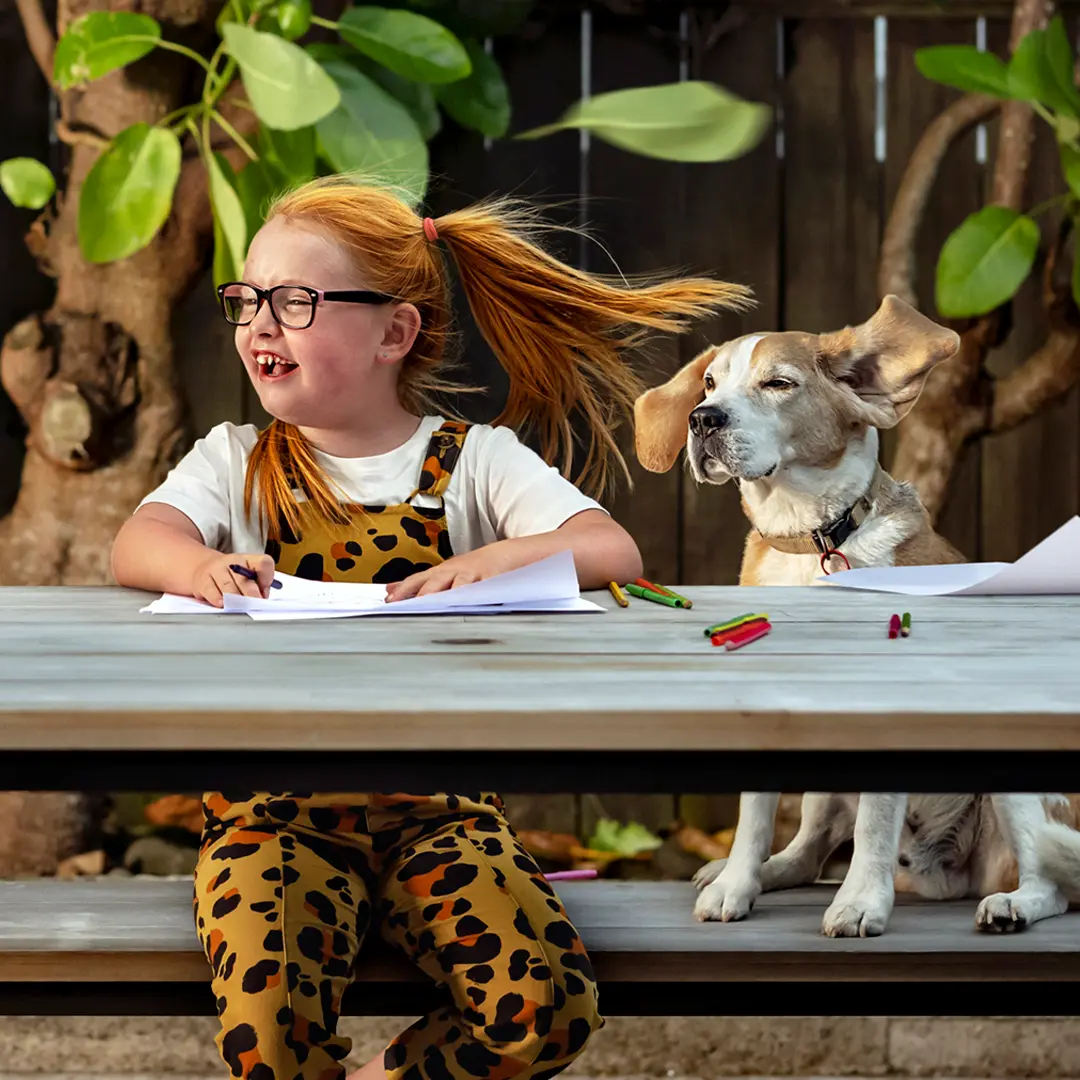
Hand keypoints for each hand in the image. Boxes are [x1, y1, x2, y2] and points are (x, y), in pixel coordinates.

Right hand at [191, 552, 275, 607]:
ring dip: (235, 598)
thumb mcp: (247, 576)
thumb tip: (262, 598)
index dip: (267, 578)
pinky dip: (217, 599)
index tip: (265, 592)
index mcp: (249, 560)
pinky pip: (211, 591)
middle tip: (254, 604)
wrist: (202, 569)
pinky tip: (222, 603)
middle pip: (245, 578)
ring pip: (228, 585)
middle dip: (251, 593)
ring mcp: (217, 569)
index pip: (264, 563)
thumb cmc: (231, 577)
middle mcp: (234, 562)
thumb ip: (258, 586)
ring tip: (239, 606)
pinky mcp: (203, 580)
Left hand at [385, 548, 509, 601]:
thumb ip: (417, 583)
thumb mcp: (441, 573)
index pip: (417, 580)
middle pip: (435, 582)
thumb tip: (391, 589)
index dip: (403, 590)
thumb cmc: (469, 568)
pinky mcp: (489, 580)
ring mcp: (471, 575)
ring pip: (456, 585)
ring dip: (447, 596)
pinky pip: (481, 589)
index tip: (390, 601)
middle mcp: (452, 572)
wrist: (502, 555)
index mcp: (439, 572)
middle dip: (422, 595)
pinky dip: (474, 596)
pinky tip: (468, 604)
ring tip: (436, 607)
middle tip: (410, 606)